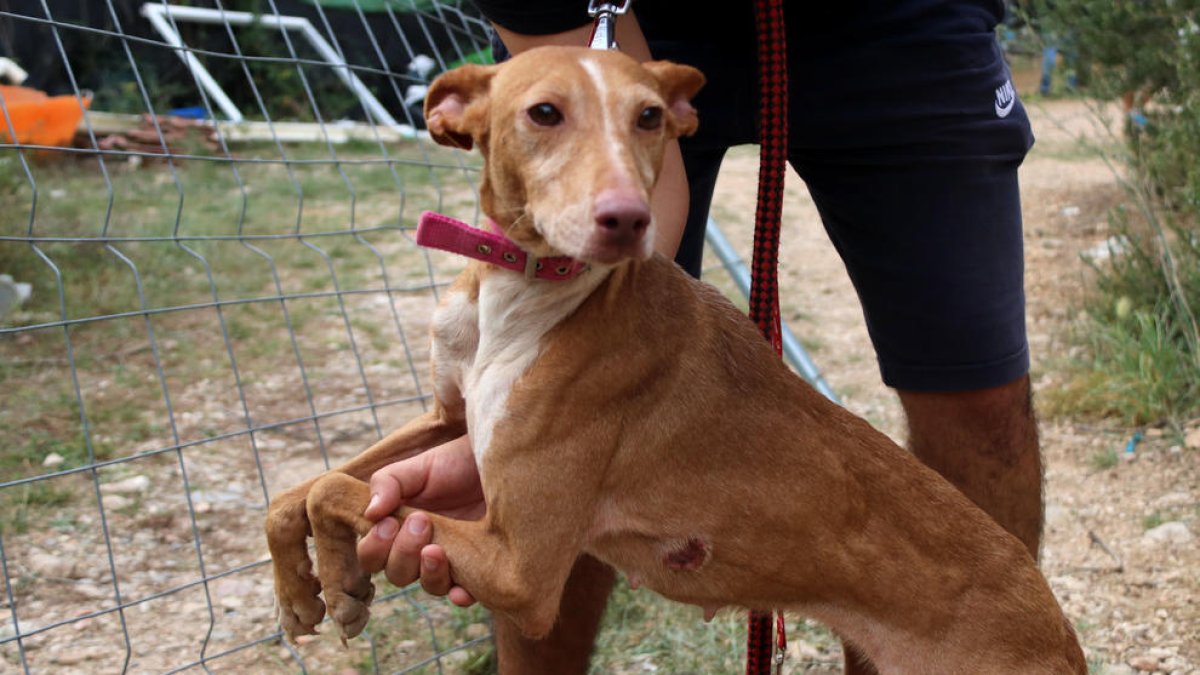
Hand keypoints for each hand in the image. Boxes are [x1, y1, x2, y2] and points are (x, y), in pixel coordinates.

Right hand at [356, 435, 481, 605]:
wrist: (500, 461)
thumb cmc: (455, 463)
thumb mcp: (418, 467)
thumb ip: (388, 483)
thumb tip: (370, 512)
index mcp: (397, 528)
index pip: (372, 555)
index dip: (375, 547)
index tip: (389, 523)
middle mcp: (420, 550)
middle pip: (397, 574)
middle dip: (403, 553)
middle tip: (421, 522)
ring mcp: (450, 561)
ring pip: (430, 586)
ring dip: (428, 573)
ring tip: (436, 549)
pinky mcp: (479, 568)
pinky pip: (466, 593)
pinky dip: (460, 595)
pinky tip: (461, 589)